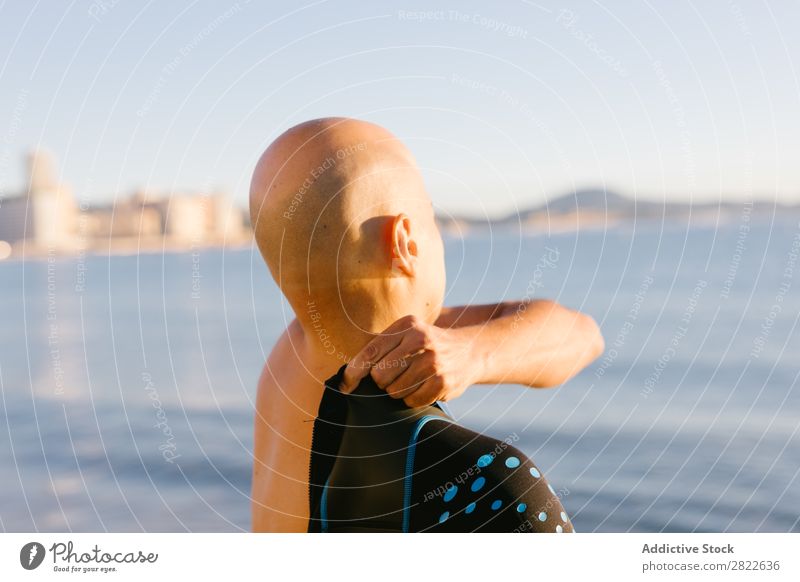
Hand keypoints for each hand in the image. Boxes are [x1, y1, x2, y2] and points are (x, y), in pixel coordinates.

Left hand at [340, 315, 480, 406]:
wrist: (469, 350)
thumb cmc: (426, 345)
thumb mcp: (407, 334)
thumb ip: (381, 347)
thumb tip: (347, 375)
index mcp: (407, 325)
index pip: (371, 352)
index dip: (354, 372)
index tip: (345, 385)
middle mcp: (421, 339)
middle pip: (380, 375)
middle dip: (382, 382)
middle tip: (393, 377)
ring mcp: (434, 361)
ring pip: (394, 391)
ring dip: (397, 392)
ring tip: (410, 381)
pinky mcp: (443, 382)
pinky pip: (412, 401)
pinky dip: (412, 400)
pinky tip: (422, 388)